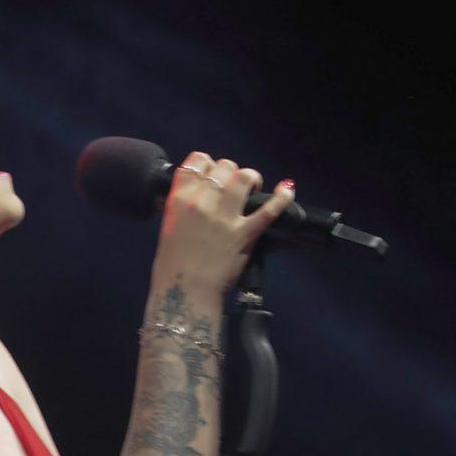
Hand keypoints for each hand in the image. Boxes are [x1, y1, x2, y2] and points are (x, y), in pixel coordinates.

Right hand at [156, 153, 294, 294]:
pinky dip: (282, 197)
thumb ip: (180, 207)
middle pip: (224, 166)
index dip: (207, 163)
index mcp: (180, 199)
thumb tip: (194, 196)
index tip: (211, 174)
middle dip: (230, 173)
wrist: (184, 295)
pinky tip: (287, 189)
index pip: (197, 161)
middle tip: (232, 188)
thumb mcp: (168, 228)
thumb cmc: (171, 268)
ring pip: (244, 177)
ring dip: (250, 179)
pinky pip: (270, 209)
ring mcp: (226, 217)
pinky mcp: (245, 233)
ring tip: (251, 189)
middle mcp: (203, 202)